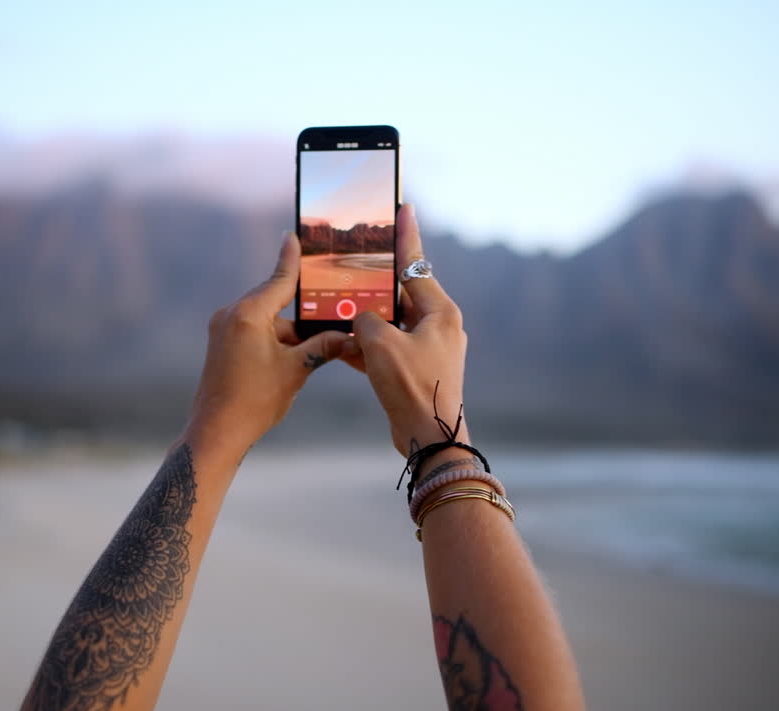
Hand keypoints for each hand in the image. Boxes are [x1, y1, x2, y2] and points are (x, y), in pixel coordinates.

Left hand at [185, 232, 350, 456]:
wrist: (217, 430)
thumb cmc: (254, 401)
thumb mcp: (296, 371)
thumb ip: (322, 347)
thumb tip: (348, 336)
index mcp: (248, 314)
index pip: (279, 281)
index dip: (292, 260)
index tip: (295, 237)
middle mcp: (231, 314)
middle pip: (275, 301)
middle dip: (302, 311)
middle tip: (331, 312)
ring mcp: (223, 328)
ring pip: (267, 319)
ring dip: (290, 332)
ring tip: (317, 349)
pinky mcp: (222, 343)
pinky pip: (254, 330)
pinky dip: (275, 339)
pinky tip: (294, 357)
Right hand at [344, 205, 469, 455]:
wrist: (429, 437)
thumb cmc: (412, 386)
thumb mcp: (380, 344)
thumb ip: (365, 319)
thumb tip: (361, 318)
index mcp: (440, 311)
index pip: (416, 264)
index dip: (406, 235)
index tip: (404, 206)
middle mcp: (438, 325)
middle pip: (400, 292)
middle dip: (374, 283)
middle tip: (354, 260)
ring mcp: (428, 348)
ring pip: (390, 321)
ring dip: (365, 318)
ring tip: (338, 306)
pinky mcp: (415, 369)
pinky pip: (387, 347)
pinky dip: (367, 345)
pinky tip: (341, 344)